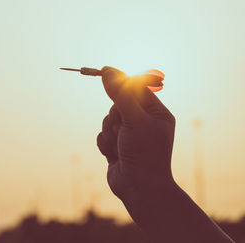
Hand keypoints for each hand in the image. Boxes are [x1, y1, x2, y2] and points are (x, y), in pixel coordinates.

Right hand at [97, 67, 175, 198]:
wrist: (140, 188)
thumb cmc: (144, 153)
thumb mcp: (133, 119)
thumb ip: (120, 94)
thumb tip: (108, 71)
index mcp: (156, 113)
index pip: (136, 89)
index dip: (120, 81)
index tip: (103, 70)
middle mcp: (144, 122)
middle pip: (117, 104)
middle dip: (115, 118)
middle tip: (123, 130)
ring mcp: (130, 134)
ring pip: (107, 120)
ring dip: (110, 132)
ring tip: (120, 146)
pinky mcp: (117, 145)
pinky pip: (103, 134)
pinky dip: (105, 143)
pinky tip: (114, 155)